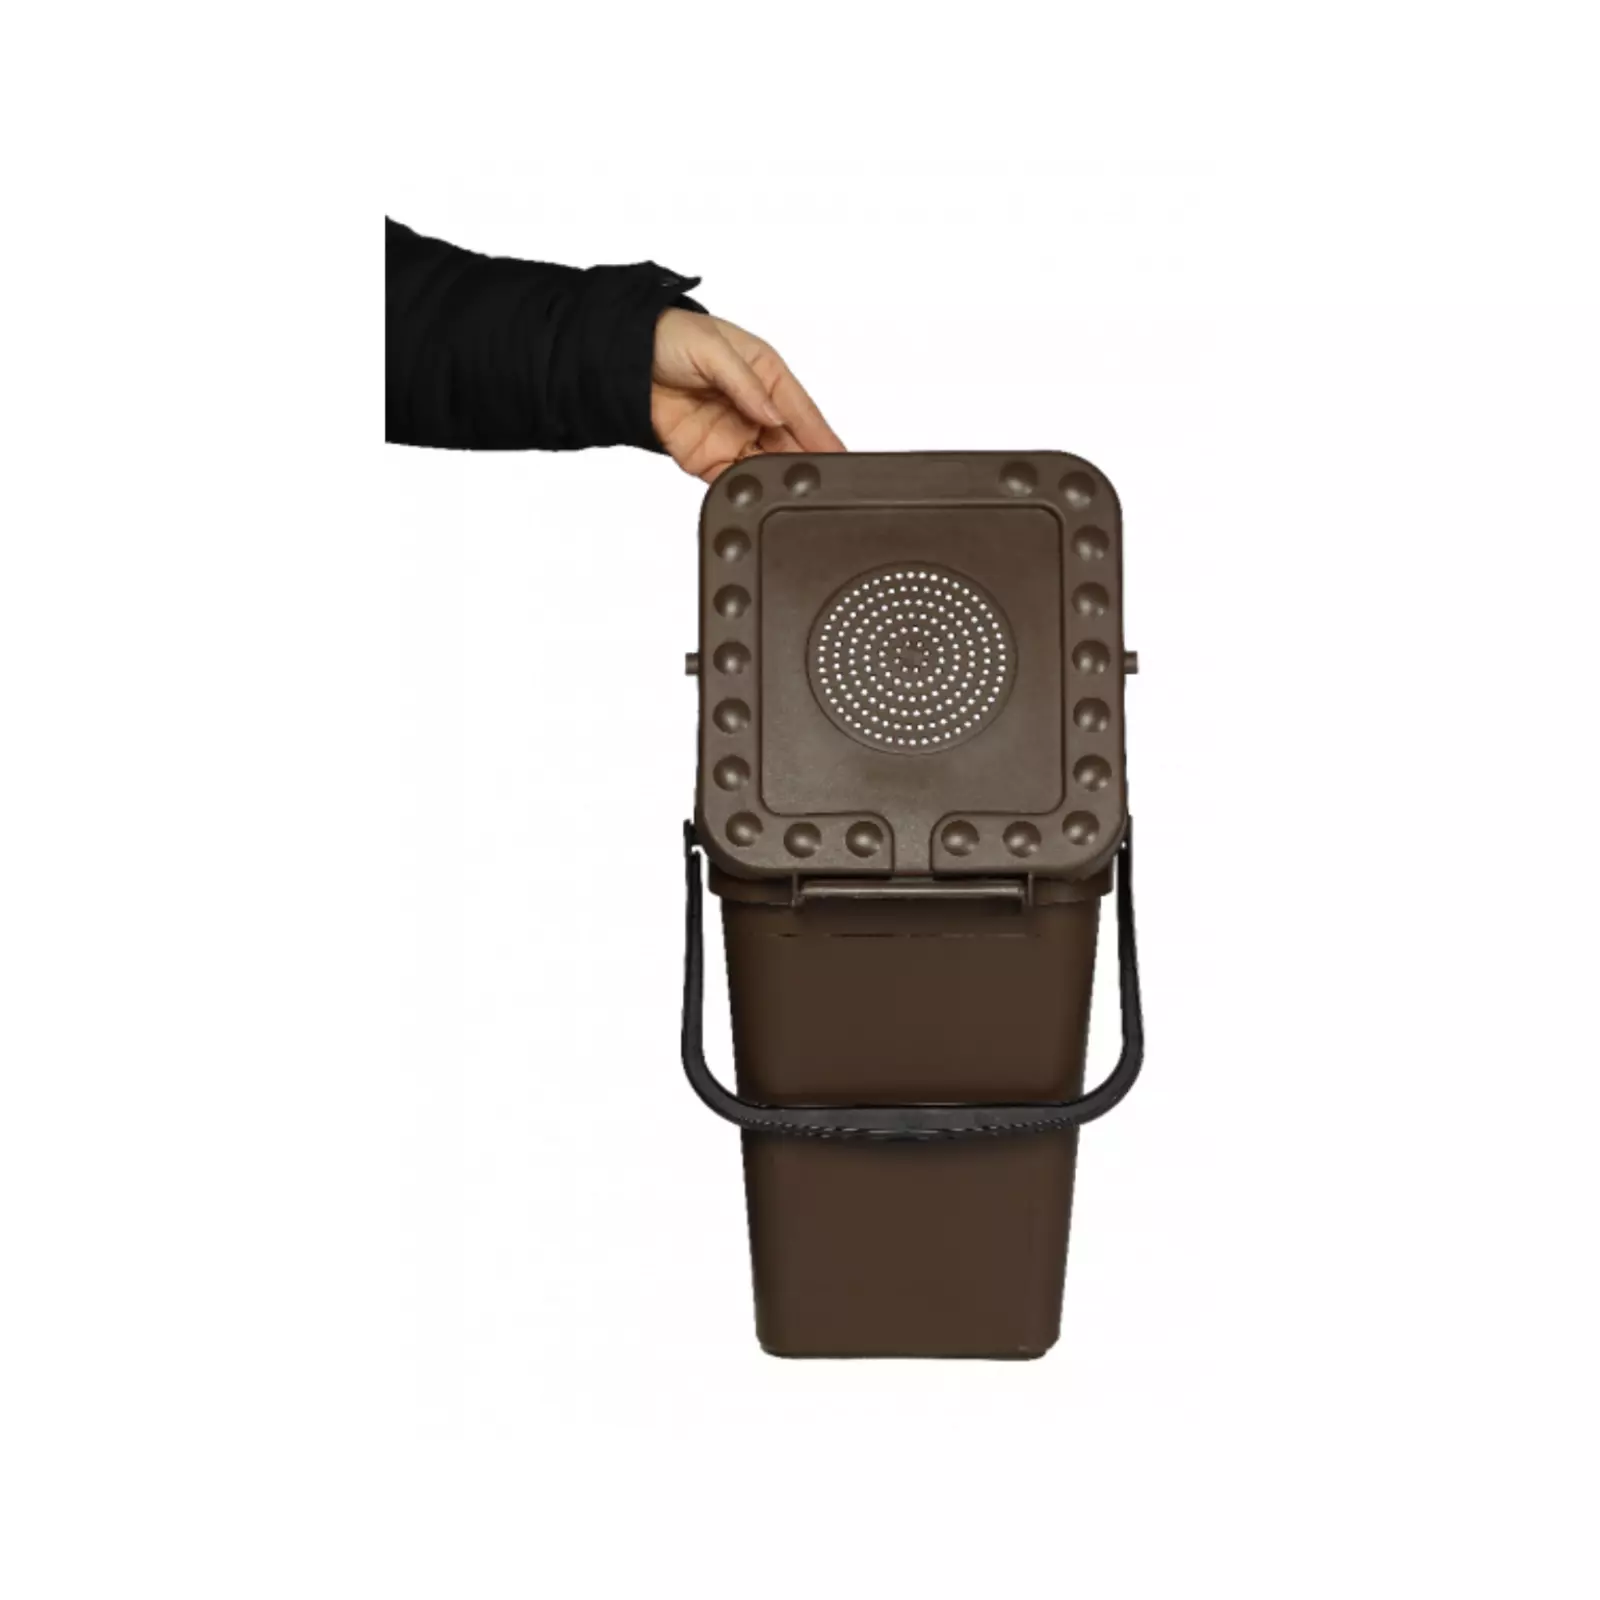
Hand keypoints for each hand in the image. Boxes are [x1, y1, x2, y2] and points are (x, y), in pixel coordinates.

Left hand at [651, 310, 843, 481]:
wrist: (621, 357)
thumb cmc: (669, 336)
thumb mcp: (713, 348)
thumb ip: (744, 384)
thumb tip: (772, 414)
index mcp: (766, 375)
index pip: (802, 410)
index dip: (823, 434)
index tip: (841, 455)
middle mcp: (754, 408)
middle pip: (790, 444)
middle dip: (806, 463)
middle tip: (821, 482)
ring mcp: (732, 436)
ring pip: (766, 465)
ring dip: (777, 479)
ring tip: (790, 491)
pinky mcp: (707, 458)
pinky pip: (732, 479)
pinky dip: (743, 489)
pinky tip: (755, 493)